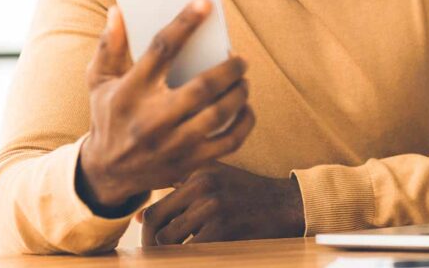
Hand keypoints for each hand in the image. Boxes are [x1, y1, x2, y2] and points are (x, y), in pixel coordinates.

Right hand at [75, 0, 255, 211]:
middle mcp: (152, 120)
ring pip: (219, 115)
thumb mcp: (98, 80)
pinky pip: (230, 142)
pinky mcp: (189, 163)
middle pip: (202, 87)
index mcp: (130, 92)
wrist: (106, 173)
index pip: (161, 49)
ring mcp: (172, 145)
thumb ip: (109, 45)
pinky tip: (245, 107)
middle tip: (239, 58)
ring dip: (239, 93)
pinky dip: (245, 122)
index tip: (205, 2)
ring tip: (242, 80)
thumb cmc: (109, 115)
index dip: (185, 23)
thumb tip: (118, 10)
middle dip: (228, 68)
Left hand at [140, 162, 305, 244]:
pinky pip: (191, 251)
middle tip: (158, 256)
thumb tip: (141, 218)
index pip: (155, 206)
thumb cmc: (248, 194)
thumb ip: (180, 190)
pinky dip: (191, 257)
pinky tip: (201, 254)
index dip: (147, 230)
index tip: (151, 241)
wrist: (287, 205)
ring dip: (172, 253)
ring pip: (169, 240)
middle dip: (153, 245)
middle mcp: (202, 185)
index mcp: (197, 172)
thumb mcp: (216, 177)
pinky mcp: (224, 228)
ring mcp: (213, 206)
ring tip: (182, 253)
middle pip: (156, 223)